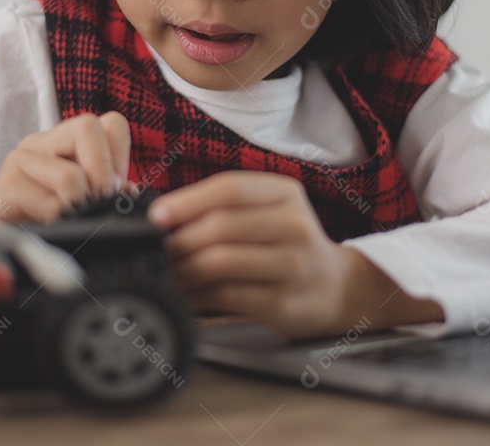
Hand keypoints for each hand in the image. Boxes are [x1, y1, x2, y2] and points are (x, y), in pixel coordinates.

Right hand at [0, 112, 129, 226]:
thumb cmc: (42, 224)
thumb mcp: (82, 204)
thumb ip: (107, 192)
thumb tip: (128, 191)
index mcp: (65, 143)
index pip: (111, 124)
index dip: (120, 155)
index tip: (117, 190)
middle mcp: (41, 144)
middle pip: (89, 125)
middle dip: (103, 170)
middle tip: (100, 202)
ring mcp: (18, 162)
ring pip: (69, 175)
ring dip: (79, 206)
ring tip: (72, 222)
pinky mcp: (1, 190)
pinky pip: (46, 204)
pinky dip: (57, 222)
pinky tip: (50, 229)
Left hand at [147, 171, 358, 338]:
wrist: (335, 287)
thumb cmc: (286, 244)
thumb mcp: (268, 211)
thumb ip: (223, 207)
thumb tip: (162, 216)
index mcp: (285, 193)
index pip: (230, 188)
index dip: (188, 201)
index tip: (155, 215)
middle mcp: (293, 225)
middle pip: (222, 226)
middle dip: (179, 240)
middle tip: (154, 249)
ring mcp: (292, 265)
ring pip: (221, 262)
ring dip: (183, 269)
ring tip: (165, 272)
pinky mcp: (284, 302)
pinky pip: (227, 296)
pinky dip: (197, 295)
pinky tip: (186, 293)